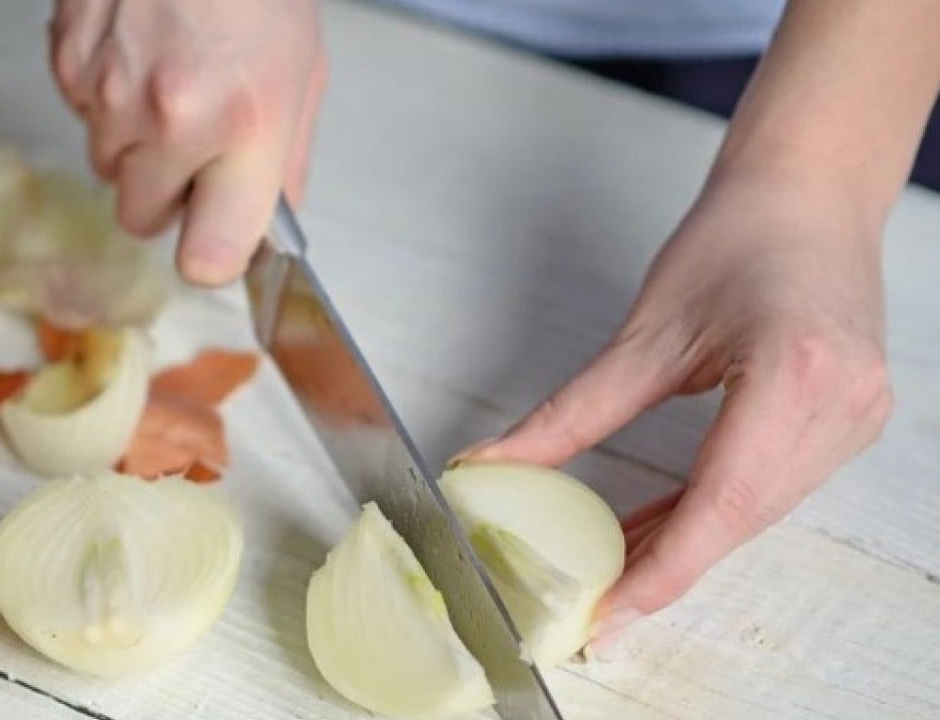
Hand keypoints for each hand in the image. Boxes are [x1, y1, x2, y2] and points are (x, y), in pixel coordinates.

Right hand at [49, 0, 326, 285]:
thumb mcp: (303, 81)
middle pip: (141, 219)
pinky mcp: (69, 63)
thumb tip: (261, 234)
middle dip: (165, 193)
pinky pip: (80, 116)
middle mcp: (173, 118)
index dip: (209, 253)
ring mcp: (111, 91)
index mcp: (245, 127)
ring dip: (133, 144)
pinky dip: (103, 98)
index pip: (208, 256)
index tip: (214, 238)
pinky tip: (136, 53)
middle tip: (194, 144)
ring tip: (168, 79)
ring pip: (106, 167)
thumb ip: (284, 169)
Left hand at [456, 163, 893, 641]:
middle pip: (738, 518)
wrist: (808, 192)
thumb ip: (573, 412)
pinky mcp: (846, 420)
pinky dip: (710, 511)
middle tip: (589, 602)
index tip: (605, 617)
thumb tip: (498, 463)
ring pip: (754, 512)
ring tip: (609, 565)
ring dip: (682, 541)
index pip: (721, 503)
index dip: (659, 572)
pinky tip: (658, 528)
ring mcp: (855, 418)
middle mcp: (841, 406)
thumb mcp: (646, 330)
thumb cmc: (735, 236)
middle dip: (660, 566)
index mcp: (795, 374)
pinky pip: (768, 488)